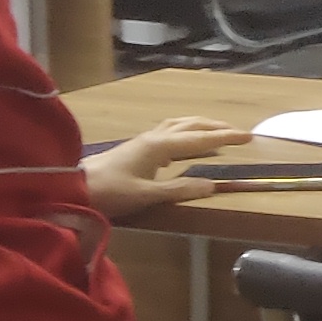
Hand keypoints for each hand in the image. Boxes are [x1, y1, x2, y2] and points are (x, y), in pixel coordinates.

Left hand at [84, 118, 253, 216]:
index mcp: (160, 146)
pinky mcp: (136, 148)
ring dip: (200, 126)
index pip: (200, 139)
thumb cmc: (109, 192)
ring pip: (178, 125)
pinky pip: (169, 132)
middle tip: (238, 132)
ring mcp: (143, 141)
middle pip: (190, 125)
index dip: (225, 137)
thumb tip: (212, 184)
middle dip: (215, 126)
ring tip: (215, 131)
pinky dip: (185, 132)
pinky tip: (183, 143)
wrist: (72, 187)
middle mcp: (154, 138)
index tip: (248, 136)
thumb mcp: (147, 195)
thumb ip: (179, 189)